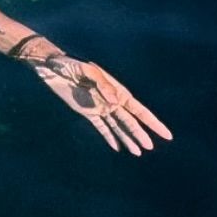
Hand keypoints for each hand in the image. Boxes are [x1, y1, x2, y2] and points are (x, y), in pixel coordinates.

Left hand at [30, 52, 171, 155]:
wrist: (51, 65)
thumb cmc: (69, 64)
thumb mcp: (86, 70)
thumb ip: (102, 84)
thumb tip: (117, 102)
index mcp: (114, 89)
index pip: (137, 109)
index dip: (152, 122)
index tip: (166, 134)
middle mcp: (110, 99)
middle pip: (129, 120)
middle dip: (140, 133)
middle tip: (150, 147)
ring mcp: (98, 106)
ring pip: (117, 126)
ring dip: (127, 138)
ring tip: (138, 153)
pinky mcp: (86, 110)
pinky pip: (100, 127)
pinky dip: (109, 137)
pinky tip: (117, 147)